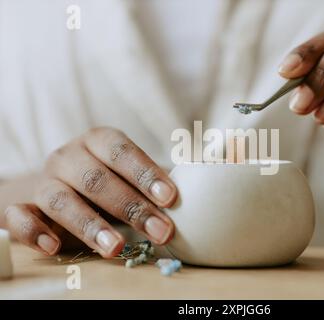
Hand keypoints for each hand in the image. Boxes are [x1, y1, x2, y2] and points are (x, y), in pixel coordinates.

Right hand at [4, 127, 176, 256]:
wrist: (58, 186)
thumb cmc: (106, 180)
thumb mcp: (128, 173)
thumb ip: (156, 181)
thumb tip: (203, 189)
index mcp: (98, 141)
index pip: (122, 151)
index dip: (146, 173)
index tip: (171, 198)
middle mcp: (68, 156)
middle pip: (97, 179)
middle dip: (132, 207)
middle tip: (161, 231)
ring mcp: (43, 181)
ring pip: (62, 200)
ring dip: (91, 225)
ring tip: (117, 248)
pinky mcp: (23, 205)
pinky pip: (20, 217)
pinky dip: (35, 232)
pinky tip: (55, 247)